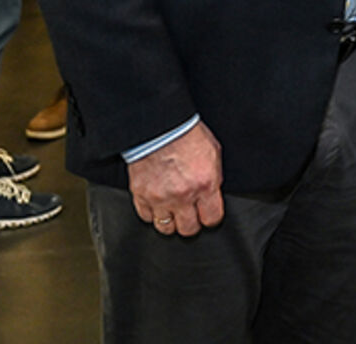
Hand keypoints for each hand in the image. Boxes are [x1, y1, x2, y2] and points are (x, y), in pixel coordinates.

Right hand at [127, 122, 224, 236]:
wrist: (160, 126)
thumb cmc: (187, 134)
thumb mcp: (214, 153)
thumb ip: (214, 178)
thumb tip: (213, 193)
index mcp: (205, 184)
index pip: (212, 218)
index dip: (211, 217)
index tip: (208, 214)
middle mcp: (183, 195)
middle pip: (188, 229)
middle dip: (192, 223)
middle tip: (191, 215)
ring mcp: (160, 197)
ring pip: (166, 228)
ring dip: (171, 222)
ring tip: (173, 212)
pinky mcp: (141, 195)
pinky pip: (146, 217)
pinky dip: (152, 213)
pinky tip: (157, 205)